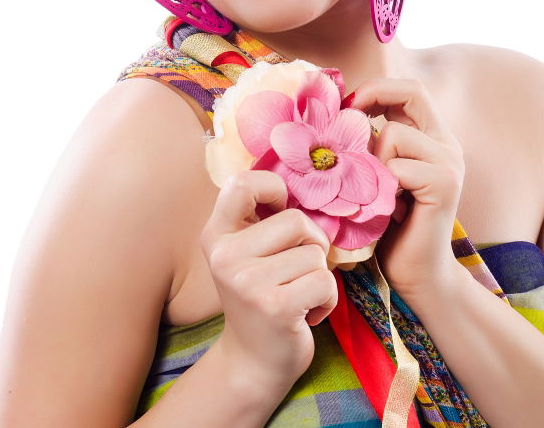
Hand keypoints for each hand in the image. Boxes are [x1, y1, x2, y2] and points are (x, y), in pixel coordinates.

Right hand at [199, 169, 337, 389]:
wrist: (253, 363)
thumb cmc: (261, 297)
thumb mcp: (247, 253)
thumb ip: (261, 218)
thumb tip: (300, 180)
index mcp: (216, 235)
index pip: (241, 183)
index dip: (272, 188)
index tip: (280, 211)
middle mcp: (225, 256)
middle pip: (296, 219)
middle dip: (311, 242)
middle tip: (297, 268)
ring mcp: (248, 282)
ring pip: (315, 252)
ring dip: (318, 275)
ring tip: (298, 294)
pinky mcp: (276, 306)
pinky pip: (325, 281)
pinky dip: (327, 298)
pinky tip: (307, 313)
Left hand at [353, 77, 464, 301]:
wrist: (417, 275)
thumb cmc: (390, 226)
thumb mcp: (378, 174)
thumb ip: (373, 144)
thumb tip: (339, 112)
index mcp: (433, 137)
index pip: (410, 89)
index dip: (377, 87)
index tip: (349, 106)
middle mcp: (447, 144)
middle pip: (412, 92)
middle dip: (373, 97)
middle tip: (349, 118)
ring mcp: (450, 163)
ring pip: (395, 134)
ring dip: (372, 161)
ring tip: (377, 191)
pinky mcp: (445, 184)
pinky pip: (397, 166)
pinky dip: (382, 186)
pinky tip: (389, 209)